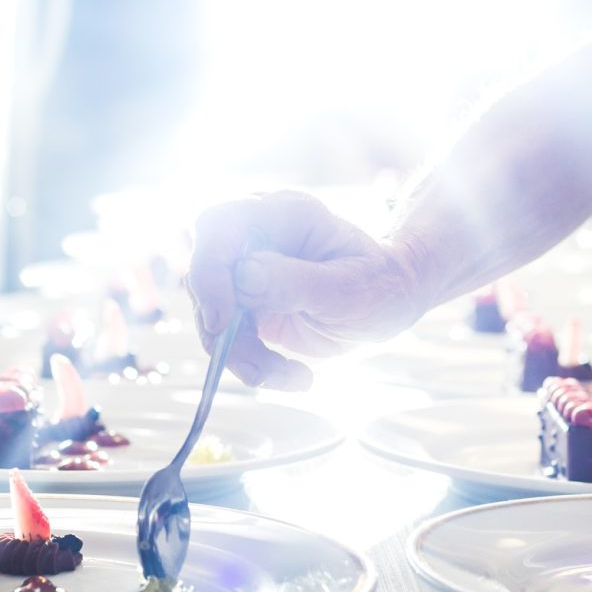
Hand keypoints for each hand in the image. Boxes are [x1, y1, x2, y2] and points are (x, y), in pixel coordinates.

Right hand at [186, 190, 428, 389]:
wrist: (387, 303)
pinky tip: (293, 376)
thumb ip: (297, 281)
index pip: (220, 224)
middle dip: (221, 326)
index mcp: (285, 214)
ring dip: (242, 355)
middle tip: (258, 365)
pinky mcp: (245, 304)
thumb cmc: (378, 285)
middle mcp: (256, 236)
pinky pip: (227, 337)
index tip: (222, 319)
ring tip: (294, 377)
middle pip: (204, 271)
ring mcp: (246, 271)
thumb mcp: (349, 289)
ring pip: (212, 314)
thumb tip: (242, 276)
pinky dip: (253, 365)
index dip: (209, 268)